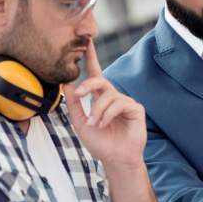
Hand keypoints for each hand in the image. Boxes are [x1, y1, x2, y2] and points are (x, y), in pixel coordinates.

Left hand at [63, 41, 146, 167]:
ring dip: (97, 110)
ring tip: (93, 125)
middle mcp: (113, 97)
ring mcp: (125, 102)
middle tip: (79, 94)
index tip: (86, 42)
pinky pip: (119, 104)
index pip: (95, 74)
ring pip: (108, 95)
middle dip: (88, 85)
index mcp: (100, 98)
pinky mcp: (135, 109)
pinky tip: (104, 124)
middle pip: (101, 80)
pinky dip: (107, 114)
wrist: (115, 159)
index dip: (91, 58)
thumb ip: (74, 105)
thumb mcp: (80, 124)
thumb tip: (67, 84)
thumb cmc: (100, 143)